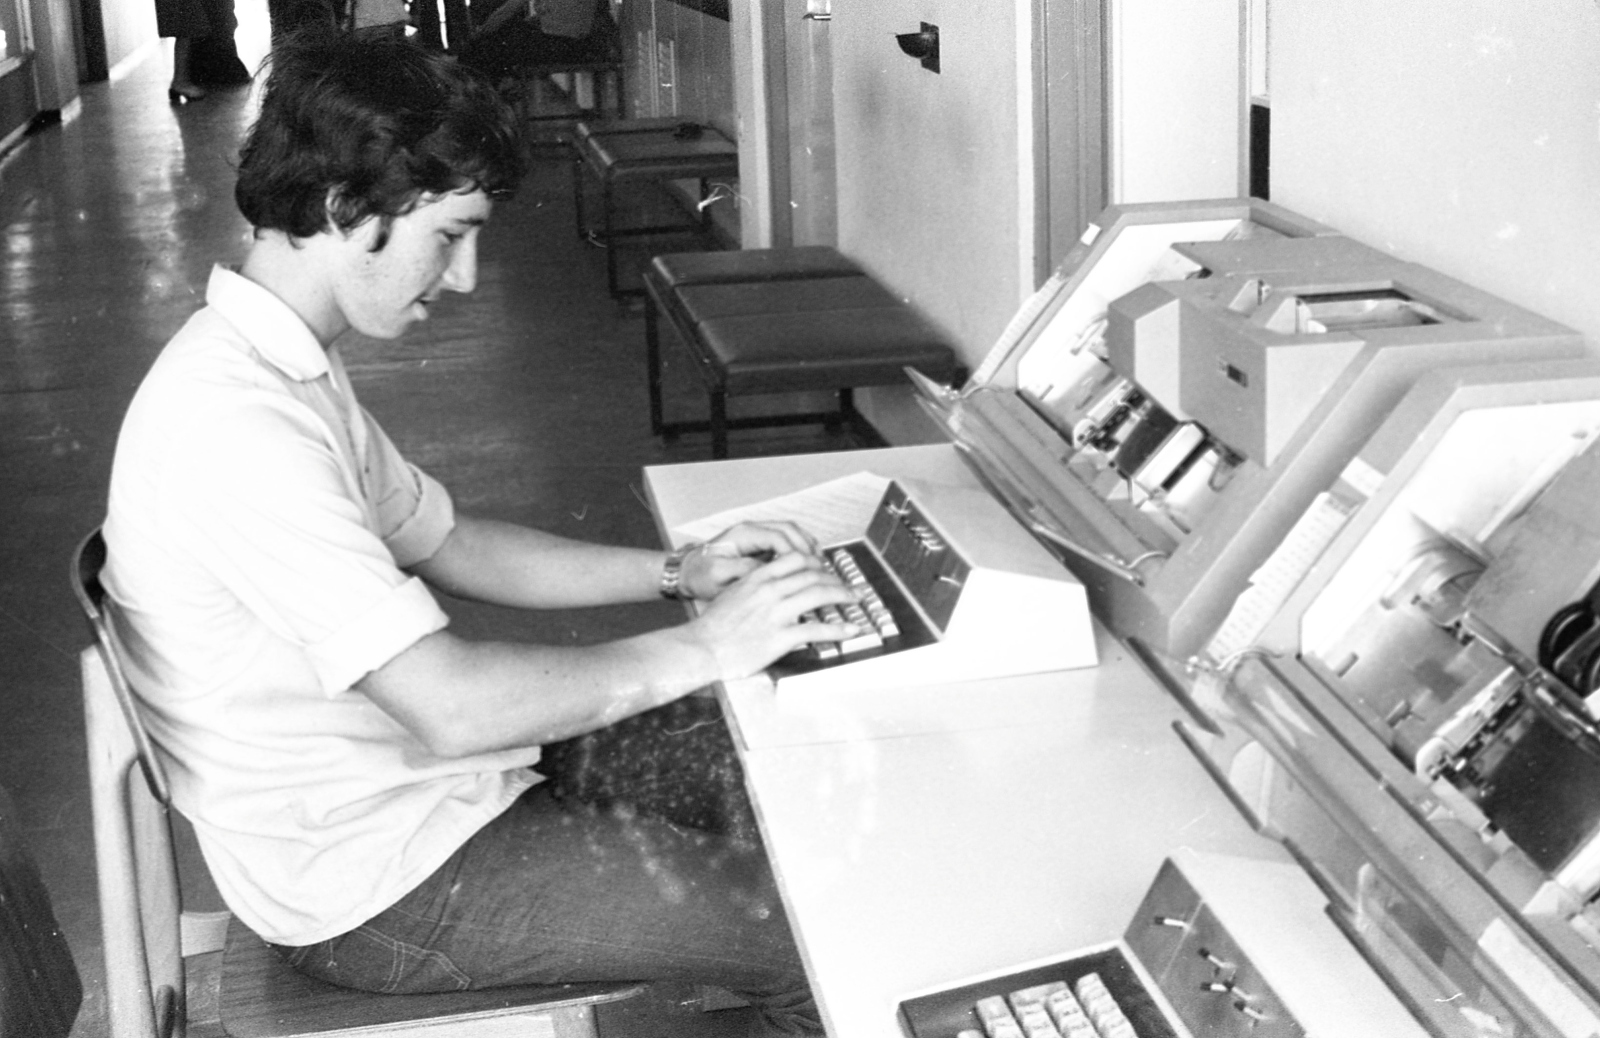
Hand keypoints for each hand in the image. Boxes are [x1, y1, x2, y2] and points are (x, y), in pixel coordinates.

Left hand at [679, 521, 825, 600]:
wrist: (687, 573)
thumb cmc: (700, 575)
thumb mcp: (719, 576)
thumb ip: (745, 572)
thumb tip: (770, 572)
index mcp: (743, 535)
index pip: (778, 536)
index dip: (795, 553)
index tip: (806, 569)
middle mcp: (752, 530)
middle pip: (790, 530)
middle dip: (807, 548)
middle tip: (820, 568)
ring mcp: (757, 535)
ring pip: (791, 533)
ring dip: (806, 547)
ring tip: (819, 566)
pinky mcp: (759, 545)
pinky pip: (786, 541)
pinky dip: (800, 550)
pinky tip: (807, 565)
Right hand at [687, 551, 860, 680]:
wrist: (701, 647)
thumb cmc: (713, 626)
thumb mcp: (733, 593)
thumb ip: (756, 585)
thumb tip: (774, 585)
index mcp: (758, 578)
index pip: (796, 559)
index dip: (817, 563)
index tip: (826, 570)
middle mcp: (770, 591)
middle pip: (813, 575)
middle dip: (835, 580)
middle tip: (847, 587)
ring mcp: (776, 613)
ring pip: (819, 595)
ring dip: (843, 596)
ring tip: (854, 600)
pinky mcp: (780, 637)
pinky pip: (817, 629)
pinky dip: (838, 629)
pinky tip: (850, 630)